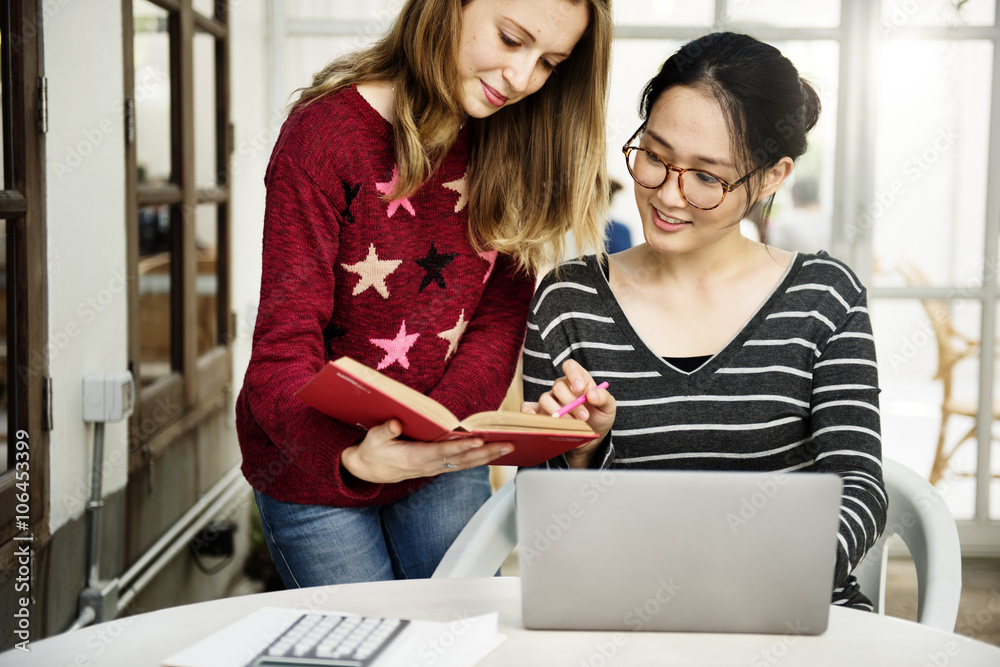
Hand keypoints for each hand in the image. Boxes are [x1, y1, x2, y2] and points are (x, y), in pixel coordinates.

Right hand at [340, 419, 512, 483]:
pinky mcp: (437, 467)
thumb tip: (395, 422)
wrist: (369, 470)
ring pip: (466, 464)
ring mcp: (435, 468)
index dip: (460, 447)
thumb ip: (384, 431)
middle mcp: (428, 465)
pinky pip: (462, 465)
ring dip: (488, 456)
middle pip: (462, 460)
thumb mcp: (372, 440)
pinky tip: (493, 453)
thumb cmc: (372, 451)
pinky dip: (479, 459)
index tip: (477, 440)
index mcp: (414, 457)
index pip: (441, 452)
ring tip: (508, 447)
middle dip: (485, 452)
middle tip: (507, 444)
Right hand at [521, 360, 614, 467]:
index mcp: (578, 380)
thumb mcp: (609, 407)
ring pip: (545, 399)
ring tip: (572, 424)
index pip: (570, 366)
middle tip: (584, 417)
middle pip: (558, 386)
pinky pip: (528, 408)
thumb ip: (604, 397)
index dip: (573, 374)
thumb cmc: (599, 417)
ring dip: (559, 413)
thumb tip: (591, 394)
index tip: (580, 389)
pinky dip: (529, 412)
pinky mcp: (541, 413)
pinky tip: (539, 420)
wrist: (591, 437)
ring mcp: (550, 400)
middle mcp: (562, 388)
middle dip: (572, 403)